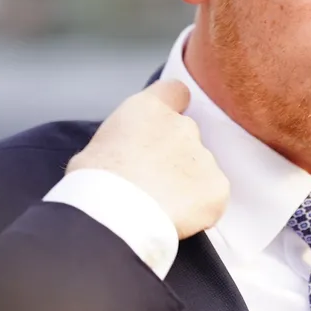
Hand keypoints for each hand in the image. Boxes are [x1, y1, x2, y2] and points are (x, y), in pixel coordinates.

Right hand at [66, 80, 229, 239]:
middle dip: (174, 156)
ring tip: (157, 206)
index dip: (172, 107)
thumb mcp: (96, 148)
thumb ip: (125, 140)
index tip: (162, 126)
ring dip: (186, 183)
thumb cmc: (92, 185)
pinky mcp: (217, 187)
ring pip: (200, 169)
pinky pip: (212, 196)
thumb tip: (127, 153)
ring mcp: (204, 156)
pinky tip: (175, 218)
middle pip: (186, 136)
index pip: (175, 91)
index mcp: (149, 109)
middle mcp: (183, 126)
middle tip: (151, 181)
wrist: (112, 217)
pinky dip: (199, 207)